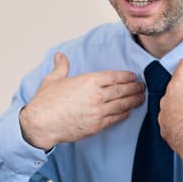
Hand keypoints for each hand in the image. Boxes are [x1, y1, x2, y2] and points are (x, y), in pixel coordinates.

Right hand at [19, 52, 144, 150]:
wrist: (40, 124)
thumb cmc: (45, 103)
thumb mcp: (52, 79)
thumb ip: (61, 66)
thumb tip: (60, 56)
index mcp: (88, 81)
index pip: (115, 76)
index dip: (127, 76)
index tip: (133, 77)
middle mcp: (96, 95)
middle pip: (123, 90)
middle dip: (134, 88)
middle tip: (142, 87)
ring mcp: (98, 111)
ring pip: (123, 104)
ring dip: (134, 101)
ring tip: (140, 98)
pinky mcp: (97, 126)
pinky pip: (116, 118)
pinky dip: (124, 114)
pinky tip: (128, 112)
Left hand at [158, 59, 182, 167]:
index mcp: (178, 88)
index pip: (180, 72)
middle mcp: (167, 101)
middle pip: (172, 91)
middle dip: (179, 90)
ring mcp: (164, 117)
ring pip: (168, 109)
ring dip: (175, 108)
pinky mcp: (165, 131)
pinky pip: (168, 125)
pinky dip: (174, 124)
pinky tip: (180, 126)